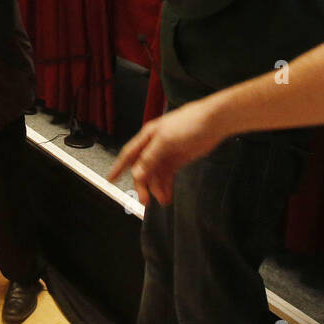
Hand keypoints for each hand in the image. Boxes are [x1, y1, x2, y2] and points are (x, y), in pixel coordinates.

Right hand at [108, 99, 224, 205]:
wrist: (214, 122)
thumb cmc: (189, 123)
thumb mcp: (165, 140)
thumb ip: (150, 158)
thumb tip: (136, 174)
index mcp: (147, 137)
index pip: (129, 154)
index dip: (118, 167)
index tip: (110, 180)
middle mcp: (154, 146)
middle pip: (142, 169)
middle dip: (142, 185)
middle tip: (144, 200)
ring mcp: (166, 153)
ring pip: (155, 175)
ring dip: (157, 188)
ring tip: (163, 200)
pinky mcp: (178, 159)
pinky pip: (167, 175)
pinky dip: (166, 186)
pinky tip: (167, 195)